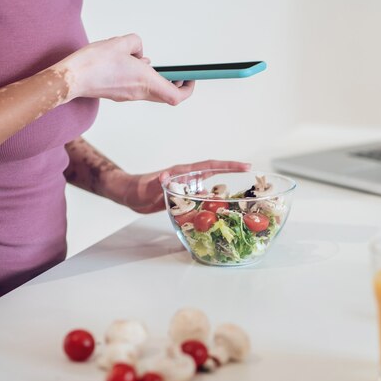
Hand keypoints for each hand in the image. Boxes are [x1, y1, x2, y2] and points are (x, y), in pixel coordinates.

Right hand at [57, 34, 194, 104]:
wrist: (72, 78)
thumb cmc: (94, 63)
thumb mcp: (121, 42)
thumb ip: (137, 44)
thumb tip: (139, 53)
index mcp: (145, 82)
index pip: (176, 96)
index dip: (187, 89)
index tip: (189, 79)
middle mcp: (139, 93)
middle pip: (166, 96)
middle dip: (175, 84)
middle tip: (178, 73)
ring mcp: (129, 97)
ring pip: (152, 92)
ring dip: (157, 79)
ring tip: (147, 62)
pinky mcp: (119, 96)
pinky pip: (138, 90)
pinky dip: (142, 79)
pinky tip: (132, 65)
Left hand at [119, 160, 251, 213]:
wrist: (128, 194)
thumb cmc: (137, 188)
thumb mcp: (148, 187)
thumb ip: (157, 183)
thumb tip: (166, 178)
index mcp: (183, 173)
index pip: (210, 166)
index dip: (228, 166)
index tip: (245, 166)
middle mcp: (188, 178)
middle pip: (215, 175)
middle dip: (233, 175)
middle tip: (252, 178)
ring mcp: (186, 187)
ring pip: (209, 190)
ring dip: (222, 194)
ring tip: (238, 202)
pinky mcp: (182, 197)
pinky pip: (200, 200)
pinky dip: (209, 205)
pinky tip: (215, 214)